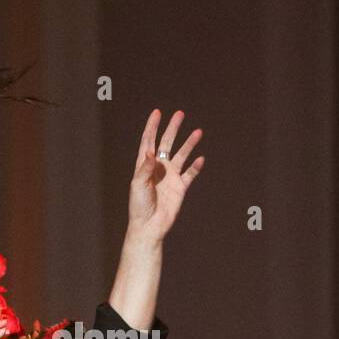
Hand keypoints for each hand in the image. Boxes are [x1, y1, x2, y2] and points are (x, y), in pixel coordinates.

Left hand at [128, 108, 205, 240]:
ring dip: (189, 144)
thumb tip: (151, 152)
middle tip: (180, 114)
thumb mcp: (138, 185)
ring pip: (181, 155)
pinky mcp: (180, 188)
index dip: (152, 127)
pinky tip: (200, 159)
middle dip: (173, 128)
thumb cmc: (139, 206)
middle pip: (167, 143)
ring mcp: (170, 177)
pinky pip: (190, 174)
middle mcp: (159, 168)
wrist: (149, 226)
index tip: (157, 113)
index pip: (149, 141)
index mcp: (145, 165)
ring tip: (198, 132)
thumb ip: (145, 168)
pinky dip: (196, 167)